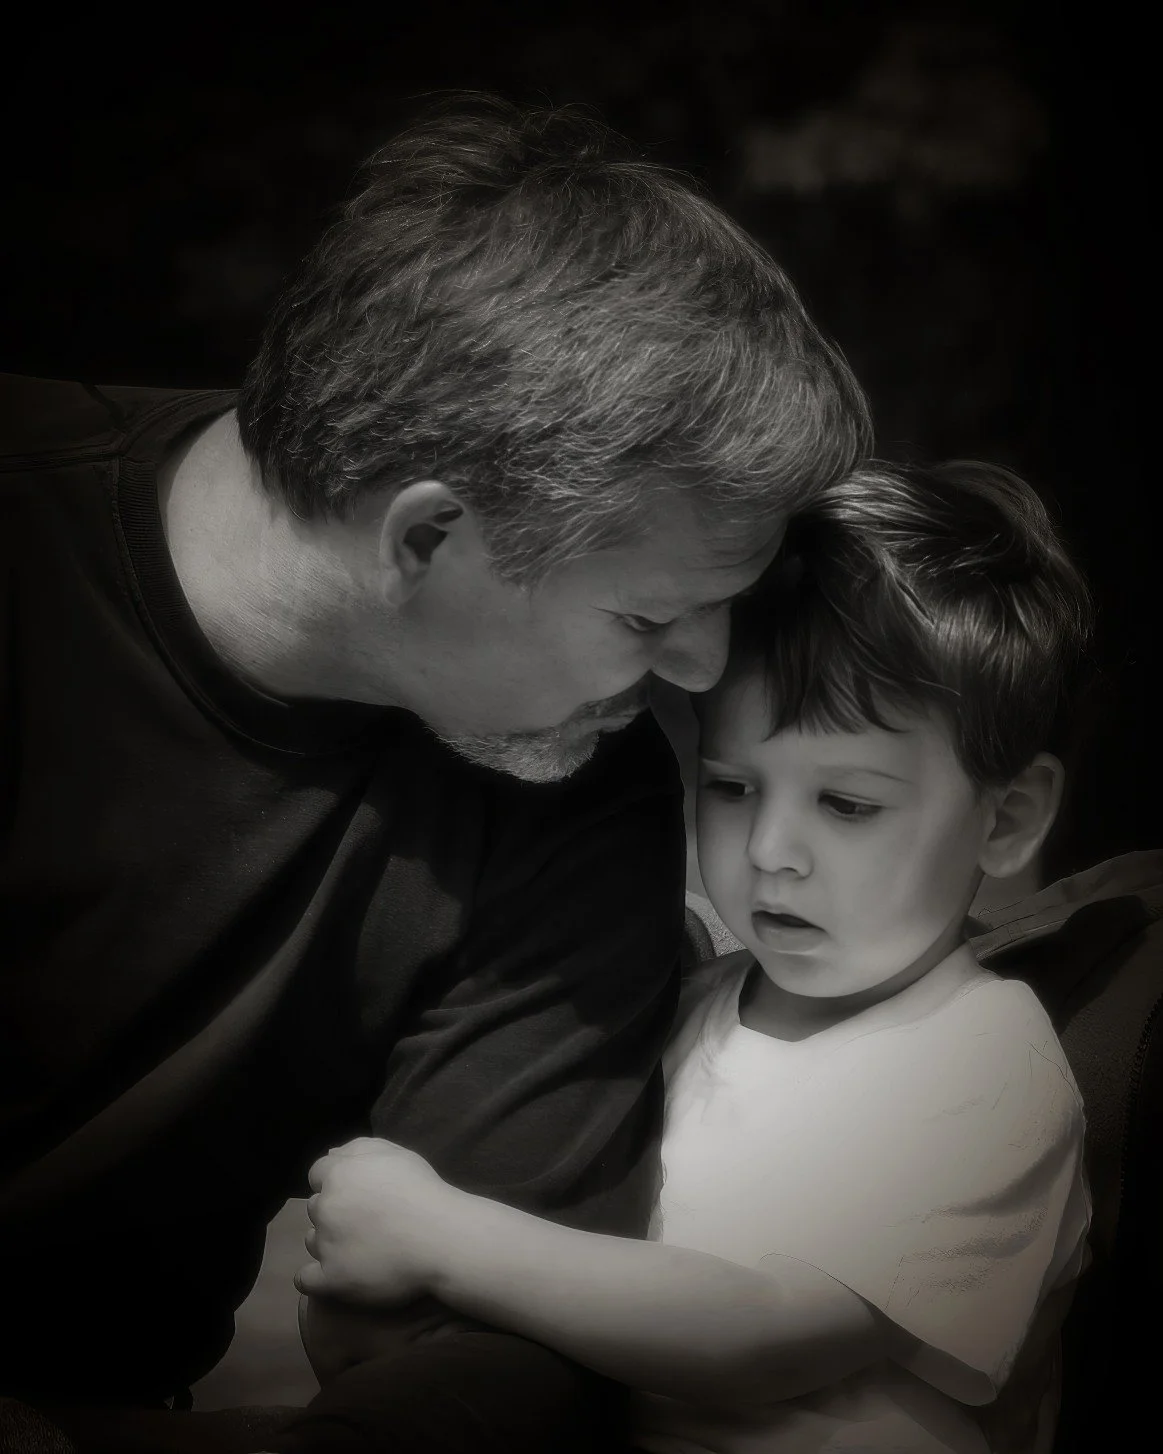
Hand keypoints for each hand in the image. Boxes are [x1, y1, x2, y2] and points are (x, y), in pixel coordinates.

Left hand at [296, 1136, 455, 1306]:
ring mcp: (326, 1245)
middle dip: (333, 1211)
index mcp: (338, 1175)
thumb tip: (332, 1154)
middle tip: (363, 1221)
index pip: (318, 1174)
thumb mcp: (396, 1154)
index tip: (357, 1194)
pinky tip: (331, 1275)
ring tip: (358, 1248)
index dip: (335, 1182)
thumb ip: (359, 1147)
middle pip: (316, 1207)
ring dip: (327, 1241)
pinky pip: (306, 1278)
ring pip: (312, 1240)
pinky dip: (315, 1276)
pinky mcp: (331, 1279)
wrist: (439, 1237)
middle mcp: (325, 1208)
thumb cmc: (423, 1192)